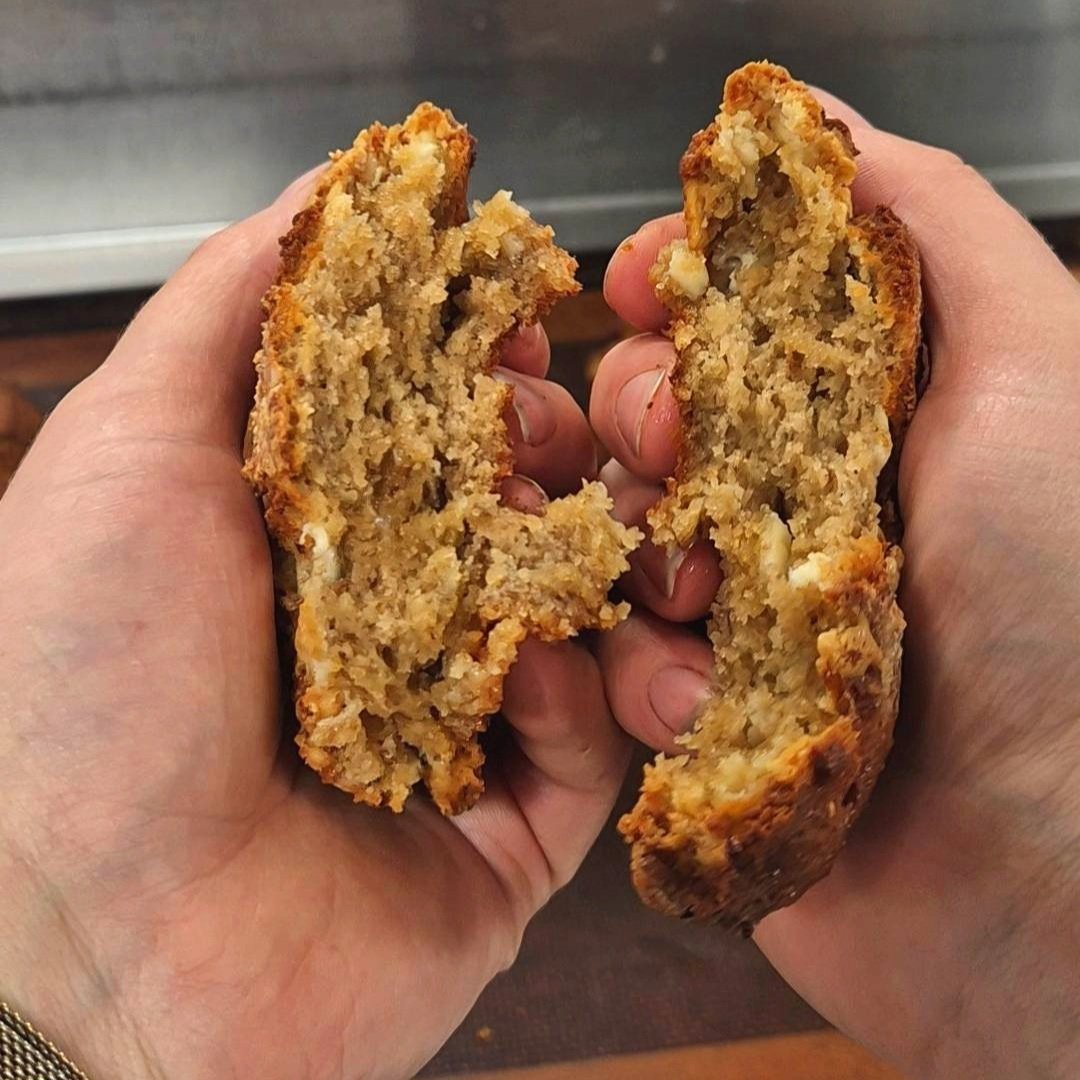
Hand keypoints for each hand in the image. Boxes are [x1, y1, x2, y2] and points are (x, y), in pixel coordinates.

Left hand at [0, 170, 626, 1079]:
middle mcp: (389, 630)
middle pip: (525, 516)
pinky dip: (584, 696)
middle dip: (563, 454)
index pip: (441, 432)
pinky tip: (538, 670)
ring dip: (608, 564)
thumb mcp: (132, 444)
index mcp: (312, 540)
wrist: (81, 942)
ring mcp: (455, 738)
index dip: (492, 370)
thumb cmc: (80, 677)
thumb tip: (339, 192)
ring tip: (596, 533)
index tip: (524, 330)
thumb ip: (239, 309)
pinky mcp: (505, 843)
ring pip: (587, 628)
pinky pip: (593, 753)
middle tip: (556, 433)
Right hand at [591, 97, 1079, 1078]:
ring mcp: (737, 612)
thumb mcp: (1039, 364)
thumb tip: (818, 122)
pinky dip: (639, 670)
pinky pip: (610, 661)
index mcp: (860, 417)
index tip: (640, 280)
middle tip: (668, 436)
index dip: (672, 282)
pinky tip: (693, 696)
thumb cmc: (1062, 600)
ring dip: (633, 545)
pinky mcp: (694, 713)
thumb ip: (933, 226)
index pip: (730, 317)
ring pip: (612, 535)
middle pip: (648, 413)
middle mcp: (792, 505)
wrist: (1048, 861)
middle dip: (636, 404)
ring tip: (691, 591)